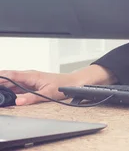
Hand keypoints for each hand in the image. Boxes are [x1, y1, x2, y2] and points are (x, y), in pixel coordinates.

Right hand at [0, 65, 114, 105]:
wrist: (73, 83)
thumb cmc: (63, 85)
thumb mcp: (48, 93)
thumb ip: (32, 98)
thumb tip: (18, 101)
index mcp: (31, 76)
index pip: (11, 75)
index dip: (0, 77)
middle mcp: (28, 77)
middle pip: (8, 78)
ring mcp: (29, 81)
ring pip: (11, 83)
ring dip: (2, 86)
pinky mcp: (30, 86)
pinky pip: (16, 87)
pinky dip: (8, 90)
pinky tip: (3, 95)